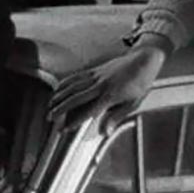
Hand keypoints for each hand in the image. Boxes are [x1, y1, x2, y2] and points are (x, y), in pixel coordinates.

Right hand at [48, 40, 169, 131]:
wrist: (143, 60)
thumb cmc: (140, 83)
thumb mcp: (133, 104)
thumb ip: (116, 117)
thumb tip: (105, 132)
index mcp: (110, 95)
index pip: (88, 111)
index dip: (75, 120)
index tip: (65, 129)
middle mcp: (100, 85)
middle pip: (75, 98)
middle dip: (61, 108)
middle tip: (50, 118)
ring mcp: (95, 76)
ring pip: (72, 86)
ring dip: (59, 97)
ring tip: (49, 106)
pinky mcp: (94, 70)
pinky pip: (76, 76)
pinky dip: (65, 83)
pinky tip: (58, 89)